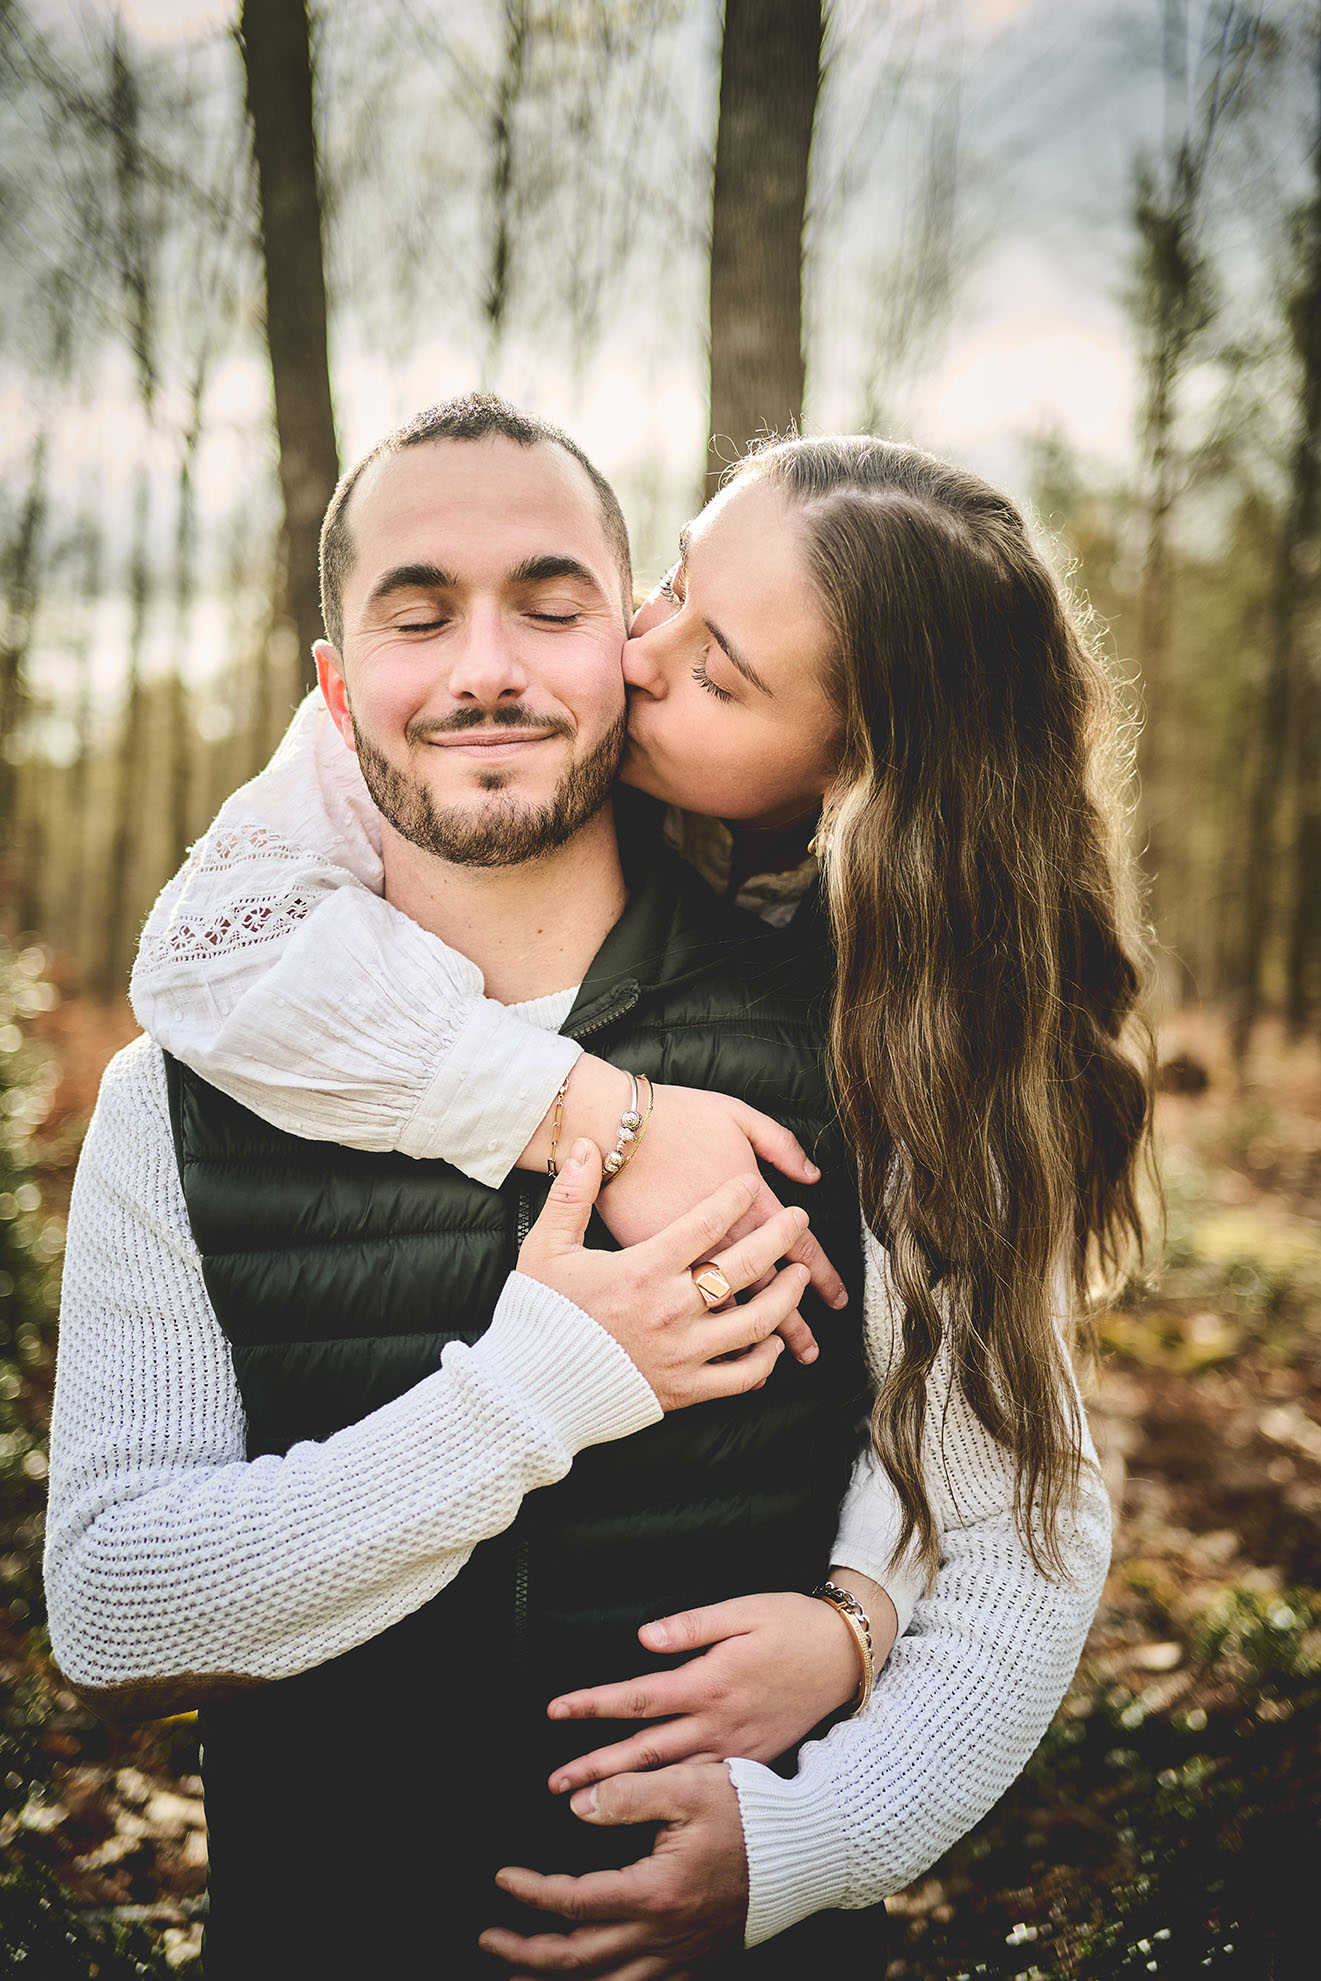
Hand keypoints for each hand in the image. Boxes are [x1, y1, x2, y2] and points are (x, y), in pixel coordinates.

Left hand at [479, 1762, 745, 1978]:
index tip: (502, 1877)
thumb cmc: (750, 1813)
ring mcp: (682, 1951)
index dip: (531, 1893)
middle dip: (527, 1950)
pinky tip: (598, 1979)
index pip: (575, 1902)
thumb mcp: (688, 1786)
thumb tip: (578, 1805)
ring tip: (523, 1975)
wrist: (808, 1850)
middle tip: (489, 1937)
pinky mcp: (698, 1954)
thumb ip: (628, 1793)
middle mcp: (663, 1934)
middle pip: (580, 1958)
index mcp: (655, 1892)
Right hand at [516, 1140, 811, 1412]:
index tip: (751, 1184)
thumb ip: (571, 1195)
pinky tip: (772, 1341)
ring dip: (785, 1296)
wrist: (531, 1387)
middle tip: (798, 1219)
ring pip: (756, 1321)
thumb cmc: (541, 1314)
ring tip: (799, 1276)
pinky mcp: (685, 1390)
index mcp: (643, 1270)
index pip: (705, 1223)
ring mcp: (683, 1352)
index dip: (734, 1199)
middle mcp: (671, 1310)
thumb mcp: (546, 1248)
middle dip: (780, 1237)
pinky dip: (763, 1360)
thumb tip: (586, 1145)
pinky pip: (740, 1376)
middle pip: (745, 1265)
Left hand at [542, 1593, 863, 1796]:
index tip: (554, 1711)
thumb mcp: (743, 1611)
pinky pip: (703, 1785)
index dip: (593, 1705)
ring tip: (581, 1806)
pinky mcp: (753, 1760)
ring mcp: (737, 1749)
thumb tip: (642, 1639)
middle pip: (645, 1750)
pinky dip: (670, 1802)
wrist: (847, 1657)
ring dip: (623, 1791)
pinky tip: (645, 1814)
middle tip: (554, 1786)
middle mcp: (719, 1724)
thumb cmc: (792, 1625)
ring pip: (669, 1776)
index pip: (637, 1697)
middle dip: (596, 1769)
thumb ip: (690, 1626)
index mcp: (710, 1682)